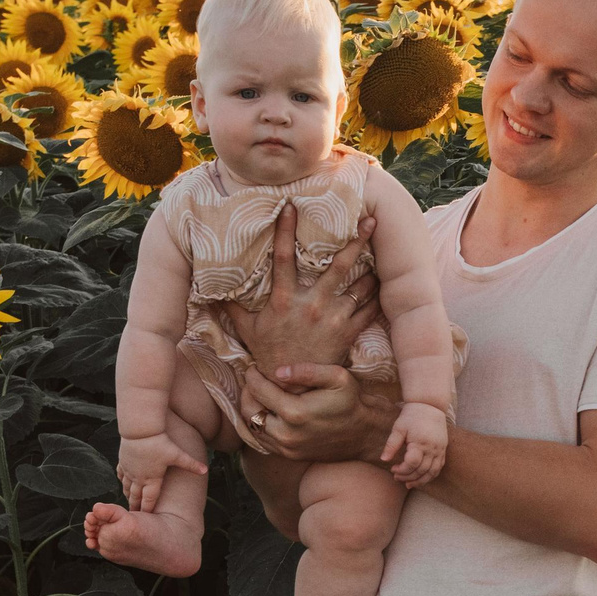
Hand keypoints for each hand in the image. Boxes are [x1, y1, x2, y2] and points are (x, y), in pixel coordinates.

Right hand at [115, 431, 204, 511]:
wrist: (140, 429)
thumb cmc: (159, 442)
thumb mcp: (177, 454)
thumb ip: (191, 464)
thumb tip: (206, 470)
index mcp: (152, 479)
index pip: (149, 499)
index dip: (147, 509)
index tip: (146, 518)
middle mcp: (139, 477)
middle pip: (136, 495)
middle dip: (135, 506)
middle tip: (135, 514)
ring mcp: (129, 469)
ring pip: (126, 486)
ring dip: (128, 494)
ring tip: (129, 501)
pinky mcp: (123, 460)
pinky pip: (121, 473)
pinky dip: (122, 480)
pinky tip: (122, 482)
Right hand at [228, 200, 378, 375]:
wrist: (293, 388)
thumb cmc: (269, 354)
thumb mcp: (247, 329)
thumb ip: (232, 306)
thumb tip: (210, 289)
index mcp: (284, 300)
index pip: (283, 257)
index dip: (286, 230)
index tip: (291, 206)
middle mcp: (312, 305)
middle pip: (339, 267)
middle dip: (356, 241)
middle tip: (371, 219)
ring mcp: (333, 319)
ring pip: (360, 286)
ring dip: (373, 269)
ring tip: (386, 253)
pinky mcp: (348, 333)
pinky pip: (369, 310)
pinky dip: (378, 297)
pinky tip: (385, 284)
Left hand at [236, 360, 402, 463]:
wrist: (366, 435)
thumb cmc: (353, 402)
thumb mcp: (338, 377)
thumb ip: (307, 370)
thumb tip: (278, 371)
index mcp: (295, 412)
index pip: (258, 390)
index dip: (252, 376)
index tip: (254, 366)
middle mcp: (286, 434)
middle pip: (249, 410)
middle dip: (246, 392)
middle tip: (251, 380)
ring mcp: (287, 448)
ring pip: (252, 427)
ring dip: (251, 409)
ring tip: (257, 395)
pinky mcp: (290, 455)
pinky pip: (262, 440)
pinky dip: (258, 425)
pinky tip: (266, 412)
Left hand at [386, 401, 448, 486]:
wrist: (430, 406)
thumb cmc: (411, 416)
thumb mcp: (398, 428)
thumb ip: (391, 444)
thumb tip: (383, 460)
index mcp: (420, 443)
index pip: (411, 464)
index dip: (401, 470)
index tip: (392, 468)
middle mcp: (432, 449)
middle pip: (421, 470)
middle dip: (408, 477)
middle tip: (397, 477)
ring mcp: (440, 450)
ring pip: (432, 472)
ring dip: (420, 481)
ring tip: (409, 484)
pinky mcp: (443, 450)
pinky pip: (439, 467)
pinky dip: (431, 475)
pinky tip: (421, 478)